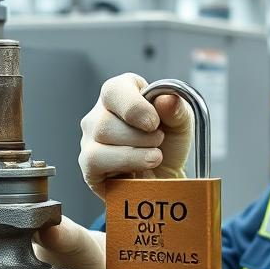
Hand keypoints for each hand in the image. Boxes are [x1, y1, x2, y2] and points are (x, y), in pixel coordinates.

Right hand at [79, 73, 192, 201]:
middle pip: (106, 120)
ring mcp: (90, 138)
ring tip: (153, 156)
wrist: (168, 178)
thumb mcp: (181, 124)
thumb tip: (166, 100)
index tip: (154, 124)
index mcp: (122, 92)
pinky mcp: (88, 163)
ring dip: (136, 152)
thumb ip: (177, 109)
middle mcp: (100, 112)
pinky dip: (124, 164)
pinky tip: (138, 169)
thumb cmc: (170, 146)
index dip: (135, 108)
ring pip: (101, 138)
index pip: (114, 90)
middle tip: (158, 142)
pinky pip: (94, 159)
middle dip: (141, 136)